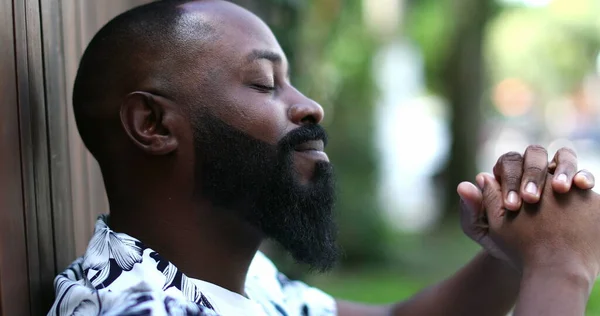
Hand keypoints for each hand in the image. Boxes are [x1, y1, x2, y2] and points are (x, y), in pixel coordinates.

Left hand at [457, 146, 594, 269]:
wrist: (528, 260)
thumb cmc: (499, 242)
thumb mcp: (480, 228)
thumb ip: (471, 208)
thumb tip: (464, 185)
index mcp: (506, 174)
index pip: (508, 163)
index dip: (510, 180)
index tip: (513, 206)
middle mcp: (532, 170)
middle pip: (534, 154)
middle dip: (533, 174)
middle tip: (532, 199)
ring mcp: (556, 177)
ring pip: (563, 157)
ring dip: (563, 168)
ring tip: (562, 189)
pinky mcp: (577, 189)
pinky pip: (584, 174)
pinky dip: (584, 175)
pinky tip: (583, 186)